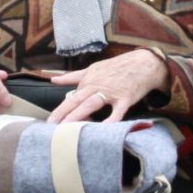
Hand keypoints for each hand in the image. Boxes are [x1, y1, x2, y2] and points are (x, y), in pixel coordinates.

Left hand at [45, 49, 168, 123]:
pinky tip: (104, 129)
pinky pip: (117, 111)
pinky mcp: (126, 98)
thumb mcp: (94, 68)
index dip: (59, 110)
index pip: (71, 96)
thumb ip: (73, 76)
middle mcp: (97, 85)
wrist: (144, 63)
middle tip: (52, 127)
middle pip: (77, 100)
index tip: (48, 121)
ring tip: (68, 129)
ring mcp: (111, 92)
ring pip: (91, 104)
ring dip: (78, 116)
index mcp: (89, 79)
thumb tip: (53, 79)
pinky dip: (111, 120)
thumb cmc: (118, 66)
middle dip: (63, 114)